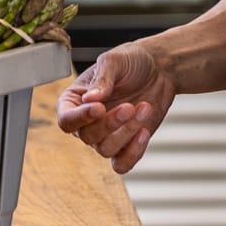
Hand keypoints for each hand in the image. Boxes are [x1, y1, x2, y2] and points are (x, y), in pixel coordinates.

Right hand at [55, 38, 176, 173]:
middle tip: (130, 106)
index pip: (66, 120)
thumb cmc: (131, 61)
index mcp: (74, 100)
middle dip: (110, 123)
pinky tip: (144, 132)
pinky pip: (121, 164)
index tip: (100, 108)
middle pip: (87, 137)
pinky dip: (133, 153)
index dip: (80, 118)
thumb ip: (102, 78)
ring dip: (127, 132)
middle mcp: (86, 121)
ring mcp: (105, 135)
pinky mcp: (125, 146)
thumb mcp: (114, 61)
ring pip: (105, 149)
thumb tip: (90, 99)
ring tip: (145, 109)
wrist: (159, 69)